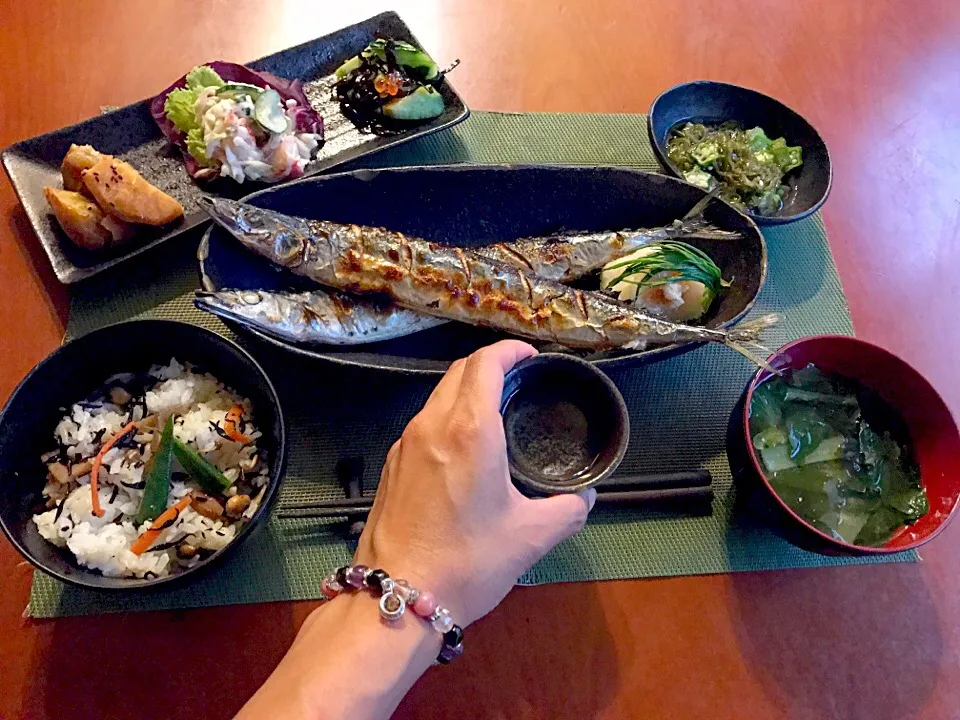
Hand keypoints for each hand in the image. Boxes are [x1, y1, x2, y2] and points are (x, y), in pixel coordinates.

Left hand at [354, 340, 595, 625]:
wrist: (398, 598)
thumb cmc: (467, 562)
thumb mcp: (531, 537)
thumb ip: (567, 509)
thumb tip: (583, 498)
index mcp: (469, 430)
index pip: (485, 363)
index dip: (509, 350)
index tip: (529, 356)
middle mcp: (431, 426)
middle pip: (458, 372)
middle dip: (489, 365)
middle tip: (518, 378)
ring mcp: (405, 445)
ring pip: (437, 397)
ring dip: (465, 391)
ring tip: (495, 409)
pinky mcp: (391, 466)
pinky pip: (423, 424)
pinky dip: (447, 418)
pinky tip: (463, 446)